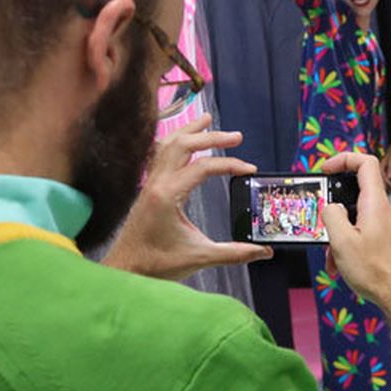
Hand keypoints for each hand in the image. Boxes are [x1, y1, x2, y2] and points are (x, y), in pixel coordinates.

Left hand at [101, 114, 272, 280]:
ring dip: (189, 131)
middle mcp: (156, 183)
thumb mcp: (200, 258)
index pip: (203, 167)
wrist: (125, 270)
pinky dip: (174, 143)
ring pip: (168, 145)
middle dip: (211, 136)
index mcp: (167, 195)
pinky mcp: (148, 190)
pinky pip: (159, 156)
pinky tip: (183, 141)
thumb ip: (235, 253)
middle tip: (237, 136)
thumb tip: (265, 252)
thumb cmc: (156, 264)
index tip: (250, 170)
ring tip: (208, 120)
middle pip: (183, 145)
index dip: (230, 164)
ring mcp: (149, 184)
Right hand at [317, 153, 390, 307]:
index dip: (344, 159)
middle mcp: (385, 212)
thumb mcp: (342, 242)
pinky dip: (351, 248)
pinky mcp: (390, 243)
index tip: (326, 170)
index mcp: (375, 204)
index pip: (365, 163)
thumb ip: (331, 216)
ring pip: (357, 222)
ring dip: (340, 238)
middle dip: (334, 214)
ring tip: (333, 261)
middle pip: (355, 197)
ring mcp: (389, 228)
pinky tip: (344, 268)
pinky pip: (365, 237)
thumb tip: (331, 207)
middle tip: (323, 233)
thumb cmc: (378, 271)